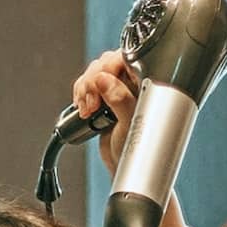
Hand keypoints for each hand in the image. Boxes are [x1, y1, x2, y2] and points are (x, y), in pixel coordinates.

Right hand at [71, 49, 139, 173]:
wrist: (124, 168)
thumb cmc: (137, 151)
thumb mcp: (130, 124)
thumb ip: (120, 100)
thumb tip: (104, 80)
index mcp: (147, 83)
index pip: (125, 58)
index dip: (108, 67)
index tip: (101, 85)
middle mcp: (133, 82)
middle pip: (105, 63)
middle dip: (93, 81)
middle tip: (93, 105)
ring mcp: (117, 89)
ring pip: (94, 72)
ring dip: (84, 90)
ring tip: (87, 112)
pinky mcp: (104, 98)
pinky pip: (86, 84)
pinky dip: (80, 95)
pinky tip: (83, 110)